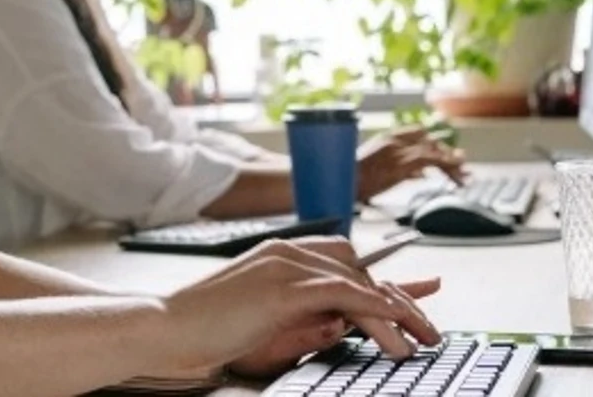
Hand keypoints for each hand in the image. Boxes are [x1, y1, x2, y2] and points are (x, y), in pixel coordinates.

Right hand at [158, 237, 440, 378]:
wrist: (165, 327)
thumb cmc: (202, 329)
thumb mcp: (261, 320)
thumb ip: (300, 316)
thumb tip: (336, 325)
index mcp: (279, 255)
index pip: (345, 260)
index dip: (384, 281)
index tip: (417, 298)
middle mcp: (287, 252)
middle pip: (361, 268)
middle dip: (400, 298)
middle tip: (428, 329)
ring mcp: (285, 266)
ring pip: (359, 282)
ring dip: (398, 311)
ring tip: (423, 340)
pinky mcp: (283, 288)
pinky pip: (345, 294)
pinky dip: (377, 311)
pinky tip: (396, 331)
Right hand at [356, 127, 466, 201]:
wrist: (340, 184)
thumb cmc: (352, 180)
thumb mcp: (377, 170)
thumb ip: (401, 169)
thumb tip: (421, 174)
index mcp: (386, 138)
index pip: (418, 132)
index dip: (434, 143)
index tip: (445, 153)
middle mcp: (394, 141)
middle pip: (429, 140)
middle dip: (446, 152)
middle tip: (460, 165)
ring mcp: (398, 151)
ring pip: (433, 151)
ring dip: (450, 163)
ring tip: (463, 174)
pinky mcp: (401, 163)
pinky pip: (431, 161)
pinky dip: (447, 166)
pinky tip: (456, 176)